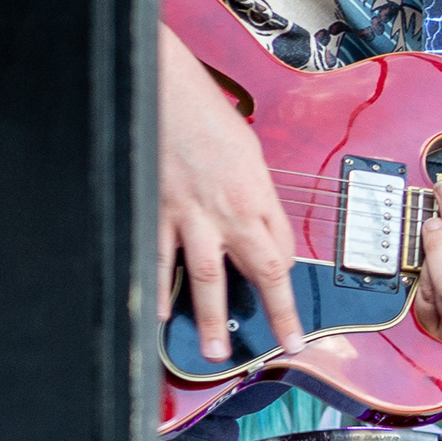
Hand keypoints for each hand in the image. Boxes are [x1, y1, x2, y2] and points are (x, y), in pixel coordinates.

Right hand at [157, 21, 303, 367]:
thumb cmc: (206, 114)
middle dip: (274, 312)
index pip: (281, 250)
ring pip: (207, 278)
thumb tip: (256, 225)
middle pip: (260, 271)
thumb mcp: (248, 152)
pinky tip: (156, 313)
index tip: (288, 299)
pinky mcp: (154, 211)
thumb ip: (253, 193)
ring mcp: (189, 215)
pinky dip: (157, 288)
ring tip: (212, 350)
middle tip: (282, 344)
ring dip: (210, 319)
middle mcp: (229, 211)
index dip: (285, 276)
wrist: (162, 90)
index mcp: (257, 195)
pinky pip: (157, 259)